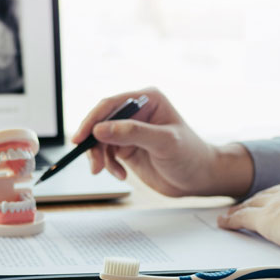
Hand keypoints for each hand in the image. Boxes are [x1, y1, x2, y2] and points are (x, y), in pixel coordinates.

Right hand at [72, 87, 253, 197]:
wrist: (198, 179)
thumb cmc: (190, 156)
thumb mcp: (164, 142)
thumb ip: (132, 133)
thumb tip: (100, 129)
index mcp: (147, 99)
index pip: (111, 104)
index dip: (92, 120)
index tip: (81, 138)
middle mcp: (136, 112)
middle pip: (101, 122)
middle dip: (94, 144)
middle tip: (94, 164)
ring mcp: (130, 131)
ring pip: (100, 140)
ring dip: (100, 157)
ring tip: (107, 172)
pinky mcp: (126, 148)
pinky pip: (106, 154)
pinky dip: (108, 166)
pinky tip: (121, 175)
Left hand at [218, 175, 279, 257]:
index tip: (277, 198)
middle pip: (269, 194)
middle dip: (258, 199)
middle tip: (247, 204)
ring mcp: (279, 203)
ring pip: (253, 203)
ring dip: (241, 208)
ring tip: (230, 214)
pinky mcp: (266, 219)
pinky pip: (243, 217)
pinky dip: (231, 219)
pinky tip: (224, 222)